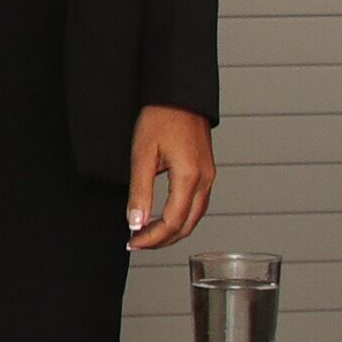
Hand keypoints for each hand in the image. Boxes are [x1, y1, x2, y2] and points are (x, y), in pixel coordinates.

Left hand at [126, 107, 215, 250]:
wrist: (179, 97)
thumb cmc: (161, 119)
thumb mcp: (142, 155)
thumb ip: (140, 192)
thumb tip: (136, 222)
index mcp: (190, 178)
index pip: (173, 223)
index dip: (152, 238)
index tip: (133, 243)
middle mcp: (205, 181)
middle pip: (187, 226)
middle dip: (162, 240)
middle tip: (137, 244)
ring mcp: (208, 178)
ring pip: (194, 217)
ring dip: (172, 231)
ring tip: (146, 235)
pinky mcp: (206, 173)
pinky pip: (197, 204)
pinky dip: (180, 217)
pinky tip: (163, 218)